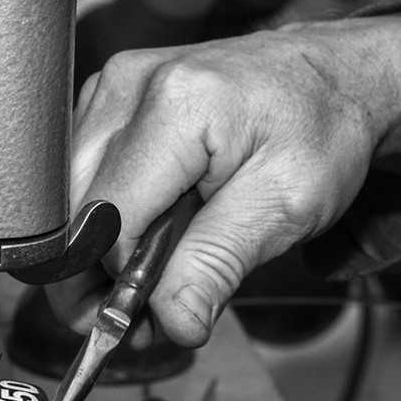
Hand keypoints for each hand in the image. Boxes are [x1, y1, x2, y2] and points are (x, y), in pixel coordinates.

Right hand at [50, 15, 400, 347]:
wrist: (332, 77)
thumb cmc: (321, 130)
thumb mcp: (286, 208)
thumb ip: (219, 265)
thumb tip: (172, 323)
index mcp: (175, 106)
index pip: (108, 224)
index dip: (122, 284)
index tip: (152, 322)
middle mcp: (127, 88)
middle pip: (72, 214)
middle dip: (98, 280)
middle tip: (146, 320)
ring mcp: (111, 92)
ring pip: (68, 205)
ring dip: (98, 259)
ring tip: (151, 286)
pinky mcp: (108, 106)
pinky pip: (82, 184)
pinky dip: (107, 227)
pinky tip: (145, 245)